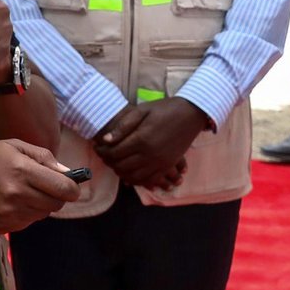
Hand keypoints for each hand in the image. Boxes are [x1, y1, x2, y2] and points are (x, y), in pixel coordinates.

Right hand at [0, 139, 81, 232]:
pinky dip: (27, 213)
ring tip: (23, 192)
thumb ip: (43, 157)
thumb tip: (67, 172)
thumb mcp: (12, 146)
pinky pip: (28, 222)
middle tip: (46, 187)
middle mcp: (18, 194)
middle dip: (57, 196)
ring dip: (41, 204)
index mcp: (22, 170)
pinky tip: (11, 202)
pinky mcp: (5, 226)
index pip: (63, 188)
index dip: (73, 189)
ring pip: (43, 214)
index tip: (72, 186)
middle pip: (56, 204)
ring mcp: (11, 213)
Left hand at [96, 100, 211, 189]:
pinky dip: (136, 180)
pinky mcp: (167, 166)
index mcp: (142, 139)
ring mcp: (160, 163)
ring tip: (115, 163)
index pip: (114, 153)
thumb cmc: (165, 109)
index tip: (97, 147)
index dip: (102, 152)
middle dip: (109, 162)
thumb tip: (105, 140)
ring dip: (120, 172)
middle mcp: (151, 155)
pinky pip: (148, 180)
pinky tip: (130, 172)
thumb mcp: (142, 110)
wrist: (192, 113)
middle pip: (121, 166)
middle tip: (104, 154)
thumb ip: (123, 126)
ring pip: (133, 176)